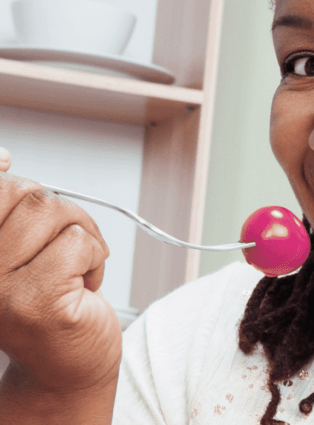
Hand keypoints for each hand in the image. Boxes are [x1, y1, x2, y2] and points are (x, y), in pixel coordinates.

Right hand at [0, 146, 120, 396]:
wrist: (65, 367)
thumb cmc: (47, 302)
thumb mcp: (19, 247)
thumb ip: (10, 207)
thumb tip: (4, 157)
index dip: (4, 172)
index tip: (11, 162)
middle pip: (24, 193)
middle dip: (60, 211)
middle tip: (66, 245)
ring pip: (53, 211)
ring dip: (82, 235)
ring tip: (74, 267)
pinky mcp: (37, 302)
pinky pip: (79, 241)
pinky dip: (95, 257)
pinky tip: (83, 287)